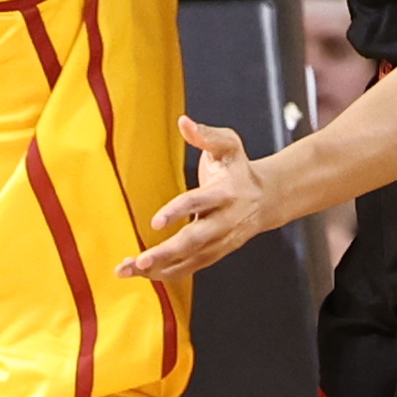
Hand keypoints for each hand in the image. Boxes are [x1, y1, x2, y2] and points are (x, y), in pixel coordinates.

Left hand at [117, 116, 267, 281]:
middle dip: (167, 252)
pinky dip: (166, 273)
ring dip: (159, 268)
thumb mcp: (228, 145)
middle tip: (141, 260)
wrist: (266, 199)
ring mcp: (220, 241)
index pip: (199, 202)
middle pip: (195, 240)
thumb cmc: (239, 169)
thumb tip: (184, 122)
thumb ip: (206, 135)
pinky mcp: (215, 254)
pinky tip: (143, 274)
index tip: (155, 222)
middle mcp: (224, 221)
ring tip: (129, 269)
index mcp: (226, 192)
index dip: (178, 211)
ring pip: (190, 260)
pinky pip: (190, 268)